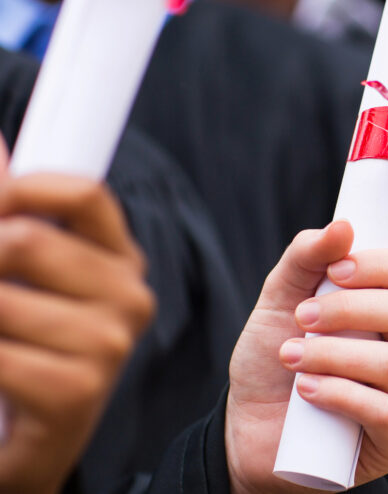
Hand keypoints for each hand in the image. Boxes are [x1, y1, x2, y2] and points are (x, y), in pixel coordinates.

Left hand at [0, 174, 154, 493]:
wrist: (18, 447)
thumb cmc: (19, 351)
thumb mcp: (15, 277)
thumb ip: (9, 211)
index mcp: (118, 259)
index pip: (84, 192)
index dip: (20, 187)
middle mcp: (128, 297)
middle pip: (28, 240)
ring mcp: (110, 345)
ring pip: (0, 300)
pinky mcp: (78, 391)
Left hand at [225, 221, 387, 492]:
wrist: (250, 432)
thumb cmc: (274, 364)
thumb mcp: (280, 301)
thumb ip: (306, 258)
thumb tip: (343, 226)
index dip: (384, 264)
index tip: (336, 269)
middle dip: (350, 308)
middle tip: (301, 317)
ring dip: (333, 354)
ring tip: (290, 357)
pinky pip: (384, 413)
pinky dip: (340, 394)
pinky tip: (306, 391)